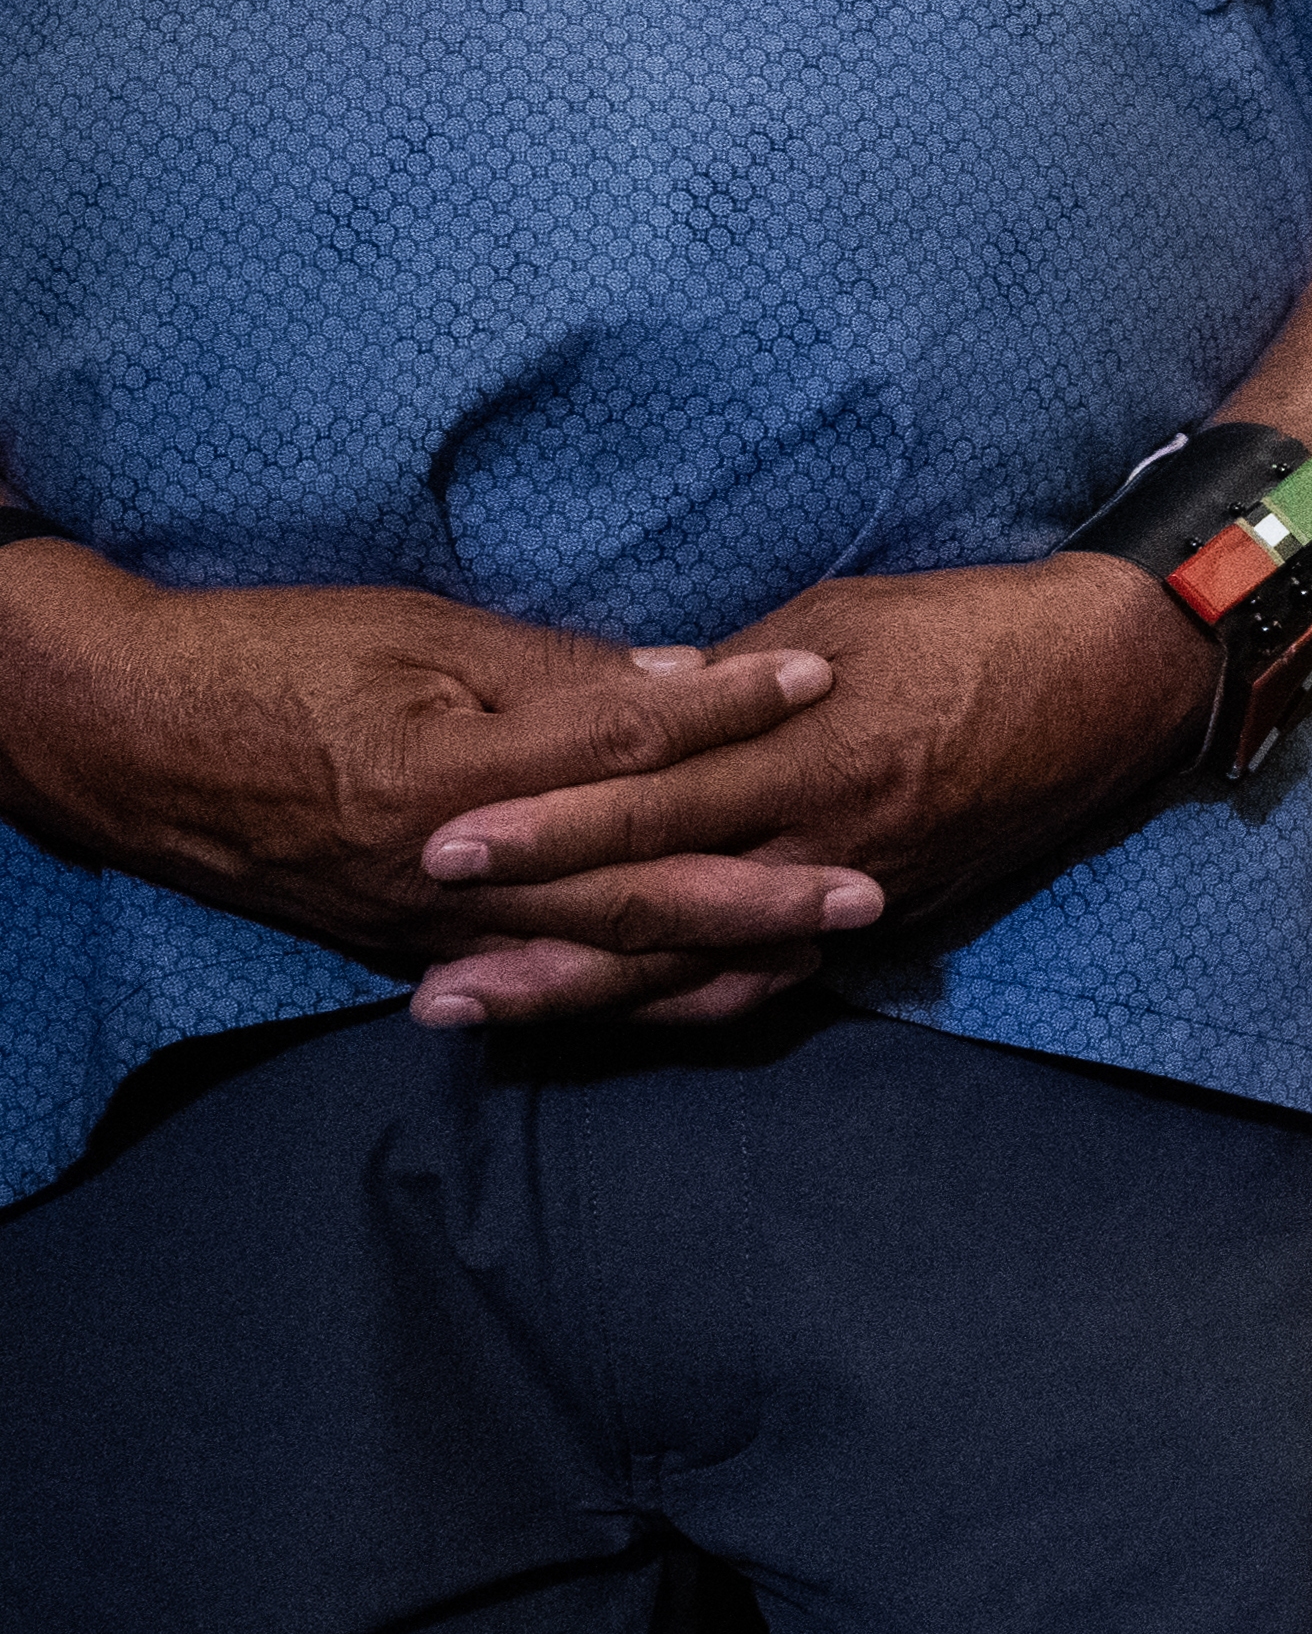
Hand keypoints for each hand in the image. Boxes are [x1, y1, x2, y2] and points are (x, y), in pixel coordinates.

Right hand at [0, 547, 845, 981]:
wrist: (122, 736)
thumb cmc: (268, 657)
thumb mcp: (412, 633)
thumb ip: (547, 672)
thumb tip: (675, 679)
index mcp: (453, 771)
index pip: (624, 745)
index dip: (728, 709)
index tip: (819, 676)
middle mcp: (446, 868)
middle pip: (631, 888)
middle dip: (756, 893)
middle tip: (868, 889)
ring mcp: (426, 920)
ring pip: (591, 957)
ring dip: (706, 963)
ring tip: (811, 958)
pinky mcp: (403, 943)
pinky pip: (533, 983)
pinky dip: (617, 997)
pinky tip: (690, 1000)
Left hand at [398, 555, 1210, 1028]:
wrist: (1113, 677)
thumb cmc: (973, 625)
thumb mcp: (839, 619)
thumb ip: (730, 679)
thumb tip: (630, 706)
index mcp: (811, 752)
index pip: (651, 802)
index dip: (546, 828)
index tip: (443, 843)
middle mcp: (827, 843)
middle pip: (661, 911)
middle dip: (539, 949)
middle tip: (428, 986)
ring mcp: (858, 893)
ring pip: (706, 966)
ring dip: (591, 998)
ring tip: (488, 1016)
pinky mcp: (888, 918)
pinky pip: (775, 978)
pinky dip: (693, 1003)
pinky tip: (619, 1017)